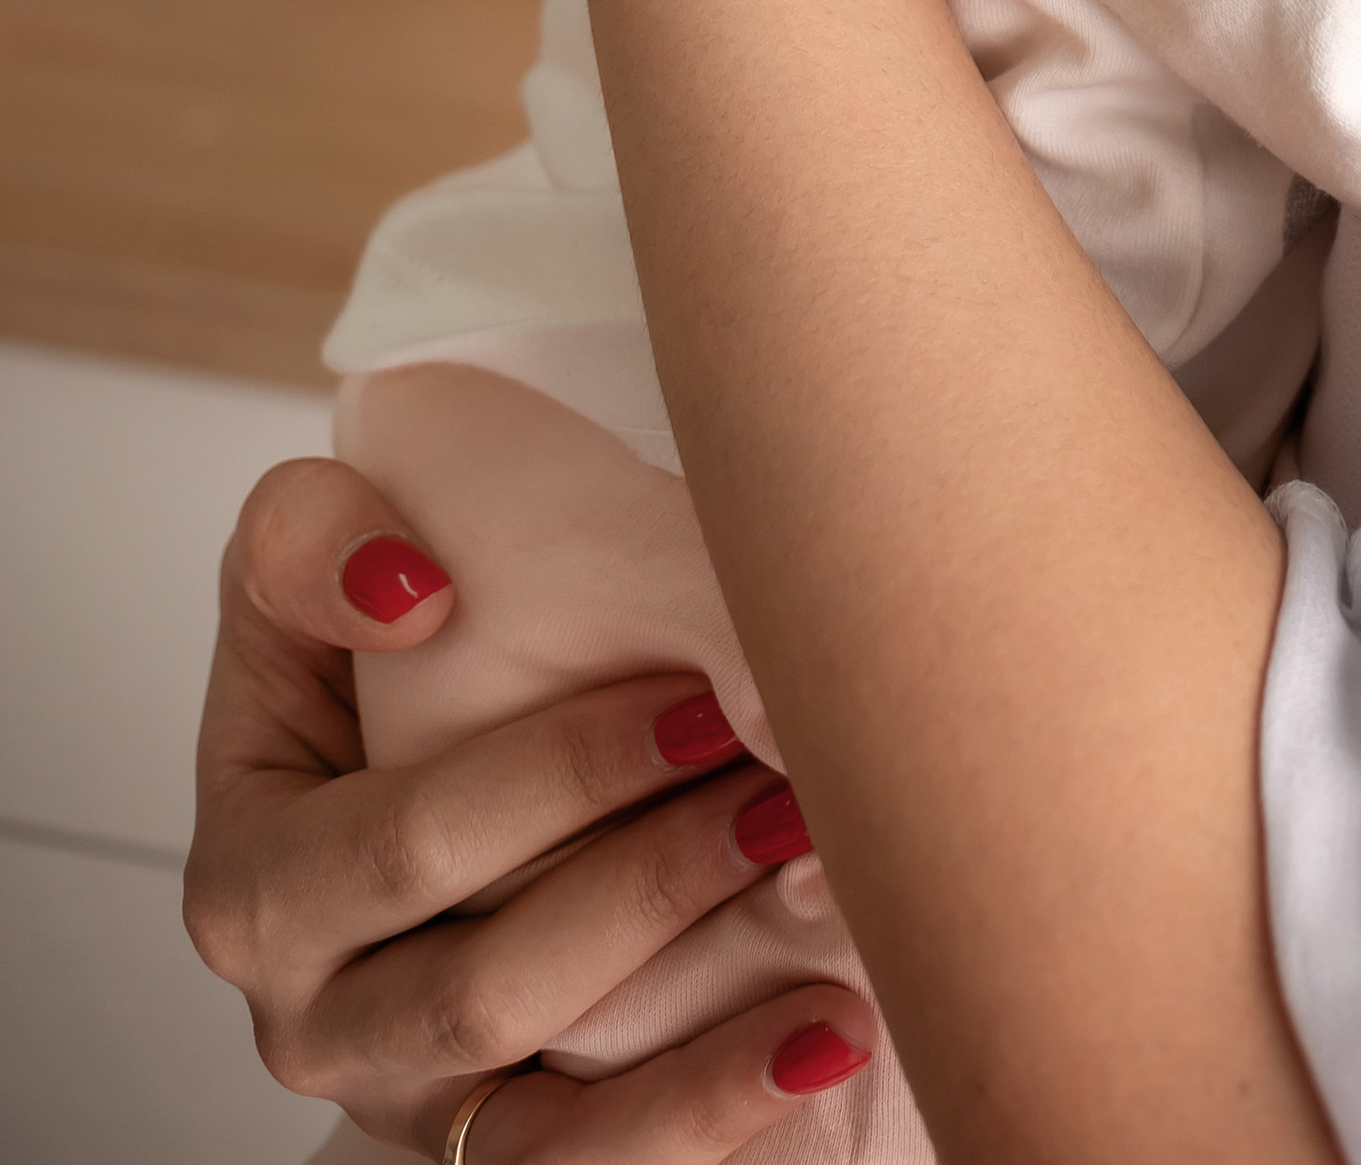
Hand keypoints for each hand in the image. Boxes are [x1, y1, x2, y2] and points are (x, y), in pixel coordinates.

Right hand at [183, 452, 872, 1156]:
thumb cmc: (365, 654)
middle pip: (487, 985)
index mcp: (252, 880)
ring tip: (824, 921)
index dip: (558, 778)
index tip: (702, 702)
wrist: (411, 770)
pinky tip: (820, 1041)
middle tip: (790, 797)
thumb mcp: (296, 566)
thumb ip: (311, 540)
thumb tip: (414, 592)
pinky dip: (704, 1122)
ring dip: (699, 1027)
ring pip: (545, 1113)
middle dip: (653, 886)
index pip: (405, 845)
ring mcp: (402, 1103)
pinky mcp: (489, 1156)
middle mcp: (311, 1018)